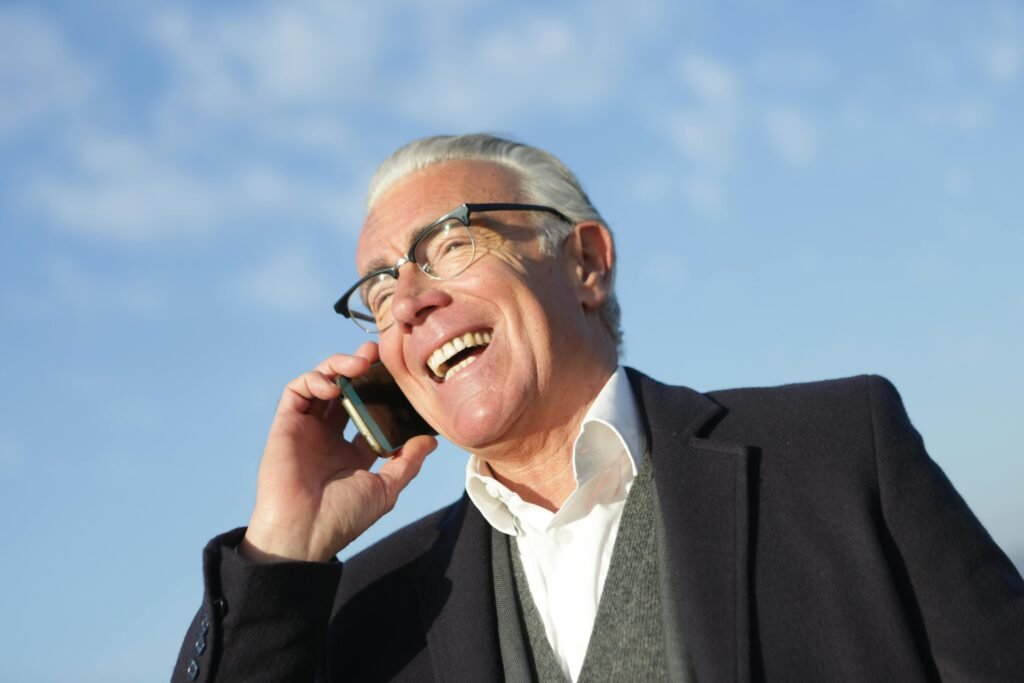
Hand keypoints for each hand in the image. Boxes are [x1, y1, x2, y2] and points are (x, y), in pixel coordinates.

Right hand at [239, 342, 436, 562]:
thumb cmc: (343, 518)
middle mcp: (328, 436)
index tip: (397, 373)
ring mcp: (306, 429)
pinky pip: (296, 392)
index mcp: (351, 451)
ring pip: (320, 383)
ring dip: (338, 366)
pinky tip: (334, 384)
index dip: (380, 390)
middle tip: (377, 353)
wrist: (304, 534)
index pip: (367, 410)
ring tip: (359, 364)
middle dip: (359, 368)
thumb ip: (407, 462)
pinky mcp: (286, 425)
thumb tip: (430, 440)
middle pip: (344, 390)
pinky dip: (314, 380)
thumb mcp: (385, 489)